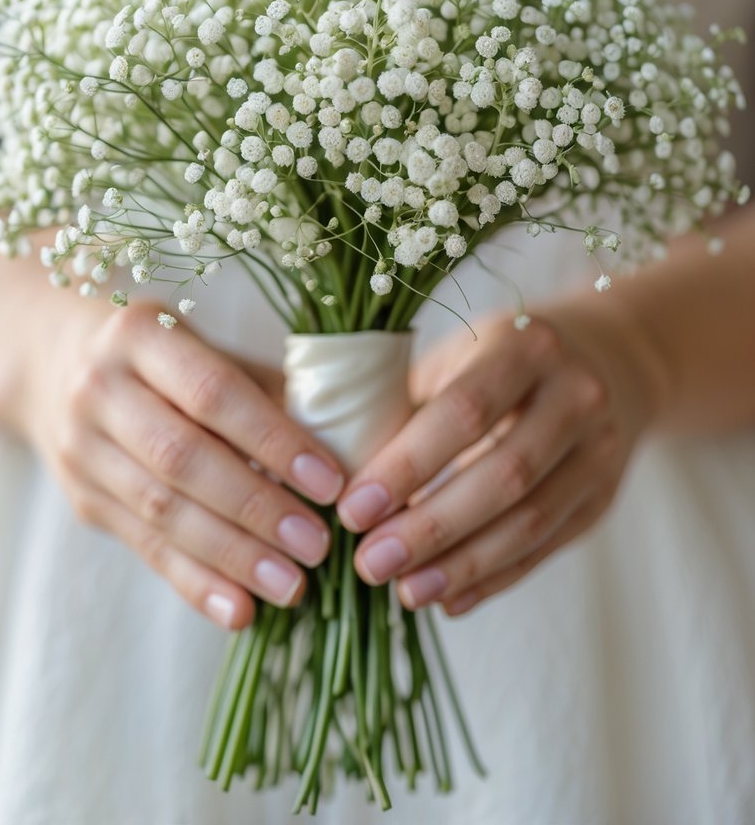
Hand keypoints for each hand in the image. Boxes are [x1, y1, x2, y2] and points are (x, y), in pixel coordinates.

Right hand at [23, 300, 344, 629]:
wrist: (50, 361)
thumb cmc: (161, 353)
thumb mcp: (203, 344)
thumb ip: (264, 385)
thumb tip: (346, 439)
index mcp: (139, 335)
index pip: (212, 392)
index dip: (272, 439)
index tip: (329, 481)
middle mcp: (100, 391)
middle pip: (183, 459)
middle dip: (256, 508)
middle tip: (318, 546)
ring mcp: (82, 449)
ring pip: (161, 512)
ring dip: (232, 556)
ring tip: (291, 585)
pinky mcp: (82, 500)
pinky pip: (144, 549)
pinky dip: (196, 583)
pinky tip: (240, 610)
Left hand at [336, 304, 659, 616]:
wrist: (606, 358)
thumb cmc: (498, 357)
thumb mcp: (456, 356)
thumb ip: (407, 407)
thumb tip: (338, 478)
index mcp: (526, 347)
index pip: (464, 413)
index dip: (406, 466)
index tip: (352, 510)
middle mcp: (575, 395)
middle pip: (503, 475)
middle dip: (431, 528)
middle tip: (370, 563)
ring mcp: (599, 448)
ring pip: (530, 521)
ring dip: (462, 564)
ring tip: (405, 591)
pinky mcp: (603, 495)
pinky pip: (546, 548)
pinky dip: (493, 578)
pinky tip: (448, 598)